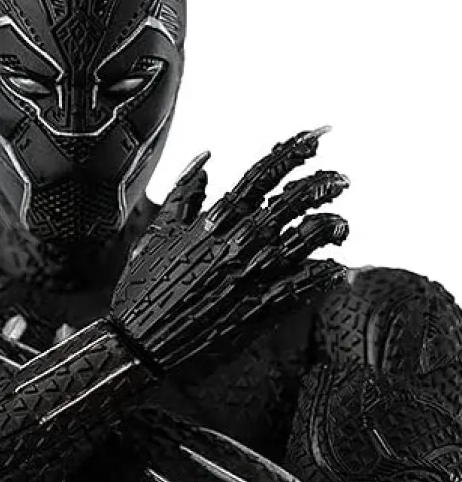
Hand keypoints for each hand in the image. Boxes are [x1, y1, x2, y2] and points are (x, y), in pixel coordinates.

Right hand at [110, 128, 349, 372]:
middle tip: (340, 180)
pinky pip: (304, 286)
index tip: (321, 135)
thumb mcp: (156, 234)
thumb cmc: (142, 290)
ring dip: (332, 225)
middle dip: (326, 183)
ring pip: (308, 239)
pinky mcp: (260, 310)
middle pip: (296, 200)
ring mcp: (252, 277)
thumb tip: (206, 160)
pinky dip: (325, 274)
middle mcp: (239, 243)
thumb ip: (184, 193)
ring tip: (341, 223)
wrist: (139, 346)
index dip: (297, 150)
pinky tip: (336, 268)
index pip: (264, 173)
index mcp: (214, 221)